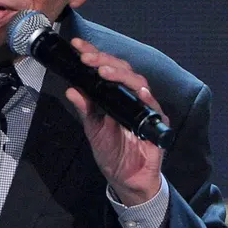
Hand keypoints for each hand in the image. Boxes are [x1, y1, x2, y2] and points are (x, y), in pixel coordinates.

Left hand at [65, 38, 166, 205]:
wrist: (126, 180)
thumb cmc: (113, 153)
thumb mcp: (93, 129)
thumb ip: (85, 109)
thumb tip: (71, 89)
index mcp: (116, 96)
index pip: (106, 69)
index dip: (94, 55)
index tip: (77, 47)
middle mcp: (132, 98)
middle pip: (123, 70)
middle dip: (104, 60)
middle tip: (87, 57)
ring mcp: (145, 109)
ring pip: (139, 83)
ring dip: (121, 75)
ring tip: (104, 70)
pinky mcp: (156, 124)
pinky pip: (154, 108)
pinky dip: (147, 98)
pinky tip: (140, 92)